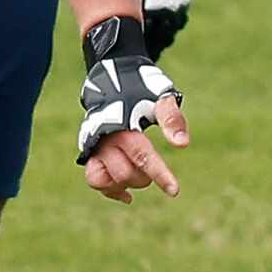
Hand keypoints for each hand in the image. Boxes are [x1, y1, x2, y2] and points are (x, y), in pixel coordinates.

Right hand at [76, 14, 189, 201]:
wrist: (112, 76)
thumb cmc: (142, 88)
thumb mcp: (161, 98)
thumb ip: (172, 119)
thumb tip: (182, 144)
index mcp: (126, 127)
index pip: (144, 158)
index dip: (160, 176)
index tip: (174, 191)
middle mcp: (107, 140)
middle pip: (126, 173)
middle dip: (145, 177)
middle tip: (155, 168)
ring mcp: (95, 147)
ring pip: (108, 180)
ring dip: (127, 184)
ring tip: (141, 176)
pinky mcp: (89, 152)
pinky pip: (94, 180)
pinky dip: (110, 190)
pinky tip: (128, 195)